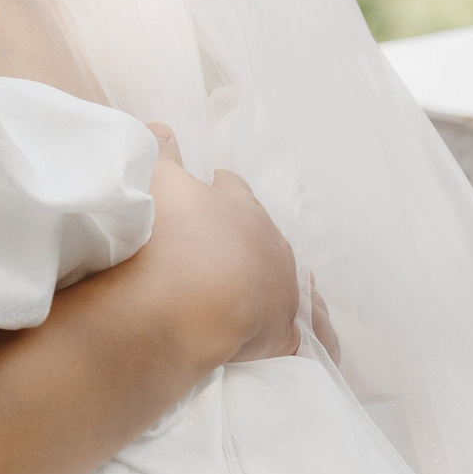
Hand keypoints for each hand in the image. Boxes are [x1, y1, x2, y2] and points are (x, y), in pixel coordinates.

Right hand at [134, 123, 301, 363]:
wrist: (189, 296)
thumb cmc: (172, 232)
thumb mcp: (158, 181)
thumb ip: (162, 155)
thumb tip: (163, 129)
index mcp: (238, 205)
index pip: (232, 190)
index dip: (219, 190)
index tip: (208, 191)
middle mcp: (269, 244)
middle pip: (264, 235)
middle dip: (247, 239)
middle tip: (224, 248)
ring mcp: (281, 289)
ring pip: (292, 282)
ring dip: (278, 284)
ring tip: (264, 292)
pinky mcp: (283, 332)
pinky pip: (309, 337)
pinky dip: (312, 338)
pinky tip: (314, 345)